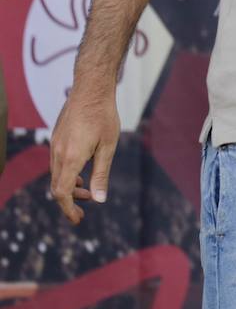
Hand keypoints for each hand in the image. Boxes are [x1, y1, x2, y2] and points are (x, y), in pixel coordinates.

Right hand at [49, 81, 120, 224]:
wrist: (91, 89)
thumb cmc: (104, 116)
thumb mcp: (108, 147)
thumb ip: (101, 174)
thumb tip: (99, 199)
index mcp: (71, 158)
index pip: (62, 192)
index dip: (68, 209)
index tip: (78, 219)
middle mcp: (58, 153)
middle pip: (57, 186)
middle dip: (70, 200)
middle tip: (85, 208)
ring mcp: (54, 145)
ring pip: (56, 174)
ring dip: (69, 186)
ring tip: (87, 191)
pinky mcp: (56, 138)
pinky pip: (56, 163)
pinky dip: (66, 173)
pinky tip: (80, 171)